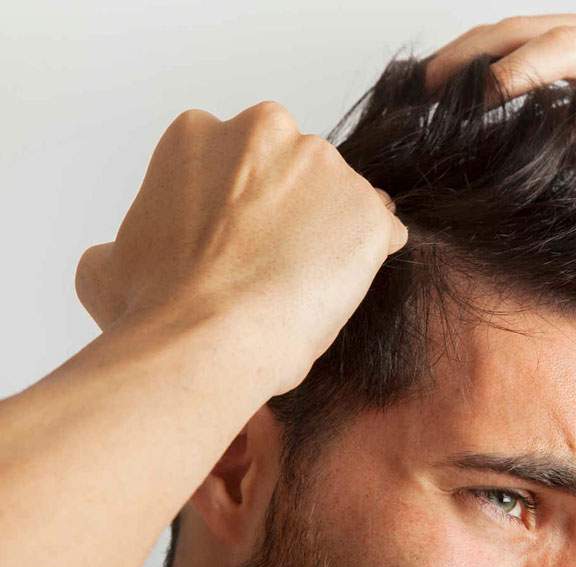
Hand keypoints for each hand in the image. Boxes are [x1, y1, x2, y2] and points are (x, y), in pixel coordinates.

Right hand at [75, 100, 407, 393]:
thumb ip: (124, 243)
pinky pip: (379, 232)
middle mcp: (267, 131)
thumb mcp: (108, 267)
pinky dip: (367, 258)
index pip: (236, 161)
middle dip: (287, 209)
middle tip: (268, 264)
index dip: (237, 208)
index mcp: (199, 134)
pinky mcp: (368, 210)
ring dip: (327, 233)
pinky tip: (337, 290)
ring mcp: (324, 168)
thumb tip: (117, 255)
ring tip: (301, 287)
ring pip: (337, 199)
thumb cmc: (156, 306)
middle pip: (292, 170)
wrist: (209, 337)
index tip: (232, 243)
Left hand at [424, 10, 575, 259]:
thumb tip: (479, 147)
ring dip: (529, 67)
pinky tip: (561, 130)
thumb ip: (549, 137)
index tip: (420, 88)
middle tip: (433, 87)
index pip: (523, 36)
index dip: (469, 55)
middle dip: (481, 54)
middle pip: (542, 30)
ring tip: (483, 95)